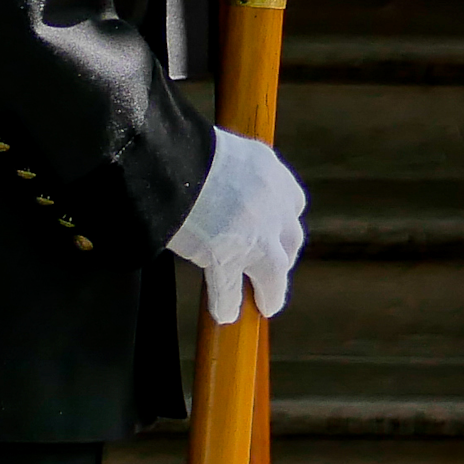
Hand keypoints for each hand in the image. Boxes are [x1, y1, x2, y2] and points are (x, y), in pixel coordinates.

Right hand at [165, 126, 307, 323]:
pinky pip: (231, 289)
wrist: (171, 160)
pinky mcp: (227, 256)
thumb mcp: (223, 151)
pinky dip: (228, 303)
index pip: (292, 203)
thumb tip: (218, 184)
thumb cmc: (183, 149)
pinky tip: (225, 314)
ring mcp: (254, 233)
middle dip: (284, 254)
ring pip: (275, 271)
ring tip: (266, 303)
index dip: (283, 221)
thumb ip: (232, 172)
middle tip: (273, 267)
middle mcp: (272, 203)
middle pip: (291, 238)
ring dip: (272, 290)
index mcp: (271, 171)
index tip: (276, 231)